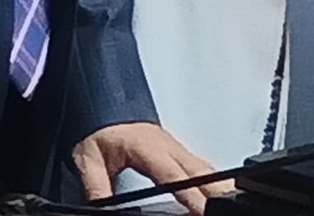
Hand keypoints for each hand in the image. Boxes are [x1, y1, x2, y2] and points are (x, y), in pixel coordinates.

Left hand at [72, 122, 227, 213]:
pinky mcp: (178, 150)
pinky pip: (200, 165)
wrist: (105, 107)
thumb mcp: (89, 159)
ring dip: (217, 183)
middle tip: (223, 205)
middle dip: (214, 189)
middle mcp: (166, 144)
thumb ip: (97, 187)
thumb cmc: (101, 130)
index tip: (201, 208)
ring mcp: (175, 146)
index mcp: (146, 145)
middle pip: (199, 170)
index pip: (172, 174)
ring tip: (225, 200)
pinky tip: (217, 190)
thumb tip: (101, 208)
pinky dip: (211, 178)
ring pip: (204, 166)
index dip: (189, 193)